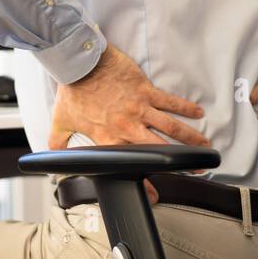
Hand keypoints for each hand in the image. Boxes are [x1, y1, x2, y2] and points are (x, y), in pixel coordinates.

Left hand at [48, 43, 208, 204]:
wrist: (79, 64)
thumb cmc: (71, 91)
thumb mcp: (60, 122)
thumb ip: (58, 142)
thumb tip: (53, 157)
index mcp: (109, 138)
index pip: (130, 165)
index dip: (144, 182)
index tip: (156, 194)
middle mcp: (128, 127)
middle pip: (159, 149)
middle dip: (179, 163)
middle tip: (194, 171)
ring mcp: (139, 108)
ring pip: (170, 127)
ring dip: (190, 138)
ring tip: (204, 147)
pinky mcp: (145, 90)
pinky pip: (169, 101)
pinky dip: (185, 107)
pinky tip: (198, 113)